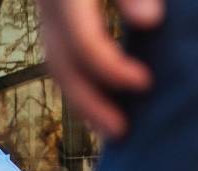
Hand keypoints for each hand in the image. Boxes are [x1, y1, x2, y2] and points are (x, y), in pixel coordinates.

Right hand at [37, 0, 163, 139]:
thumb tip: (149, 21)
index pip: (84, 42)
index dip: (112, 69)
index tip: (145, 83)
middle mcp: (50, 8)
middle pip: (62, 66)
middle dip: (90, 103)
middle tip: (121, 132)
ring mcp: (48, 16)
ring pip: (57, 68)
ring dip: (83, 104)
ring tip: (114, 132)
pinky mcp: (54, 21)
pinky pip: (61, 61)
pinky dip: (80, 88)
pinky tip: (103, 111)